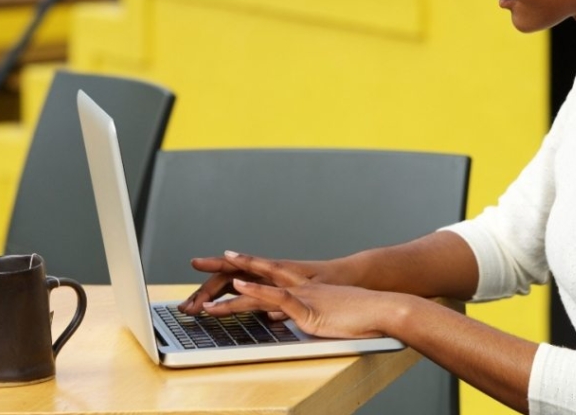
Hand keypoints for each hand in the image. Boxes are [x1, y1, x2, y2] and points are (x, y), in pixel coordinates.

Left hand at [191, 251, 407, 339]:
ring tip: (208, 284)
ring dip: (231, 284)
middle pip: (251, 270)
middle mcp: (294, 282)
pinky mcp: (308, 305)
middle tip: (195, 262)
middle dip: (222, 267)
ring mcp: (300, 292)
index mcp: (293, 285)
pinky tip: (242, 286)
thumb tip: (271, 314)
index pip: (257, 273)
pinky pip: (278, 295)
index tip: (211, 265)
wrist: (379, 306)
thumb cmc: (352, 313)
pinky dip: (258, 289)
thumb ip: (291, 310)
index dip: (233, 269)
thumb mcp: (315, 312)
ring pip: (259, 283)